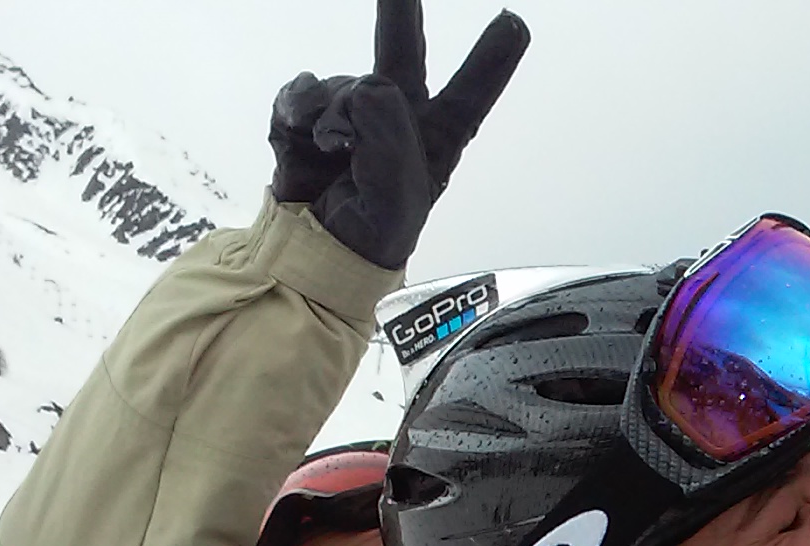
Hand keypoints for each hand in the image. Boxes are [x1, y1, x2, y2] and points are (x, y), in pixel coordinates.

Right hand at [267, 0, 529, 268]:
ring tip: (331, 156)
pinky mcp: (305, 118)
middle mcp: (396, 120)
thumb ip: (389, 137)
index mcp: (434, 143)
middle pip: (402, 53)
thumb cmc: (367, 238)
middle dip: (400, 13)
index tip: (515, 24)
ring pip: (341, 84)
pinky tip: (302, 136)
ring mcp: (349, 116)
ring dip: (329, 117)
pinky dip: (295, 109)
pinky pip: (299, 91)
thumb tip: (363, 91)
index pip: (469, 96)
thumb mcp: (396, 200)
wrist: (310, 258)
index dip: (491, 61)